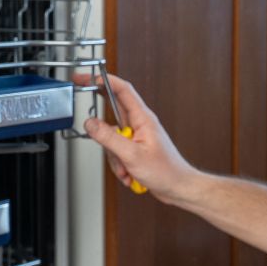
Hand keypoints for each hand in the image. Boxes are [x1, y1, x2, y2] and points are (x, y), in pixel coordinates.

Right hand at [74, 72, 198, 203]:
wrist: (178, 187)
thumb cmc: (166, 171)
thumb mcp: (132, 154)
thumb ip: (108, 137)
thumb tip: (90, 123)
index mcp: (143, 118)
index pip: (122, 90)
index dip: (104, 80)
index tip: (88, 78)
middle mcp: (140, 124)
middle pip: (112, 113)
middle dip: (102, 126)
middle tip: (93, 122)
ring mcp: (137, 136)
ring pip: (112, 138)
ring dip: (114, 156)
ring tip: (127, 168)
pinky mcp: (134, 149)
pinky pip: (117, 151)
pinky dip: (120, 164)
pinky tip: (130, 173)